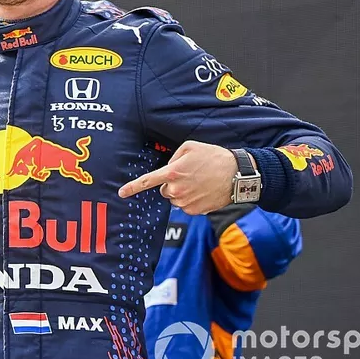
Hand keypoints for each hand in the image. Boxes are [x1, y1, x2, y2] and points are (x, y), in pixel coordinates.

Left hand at [118, 140, 240, 214]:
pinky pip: (187, 206)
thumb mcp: (190, 147)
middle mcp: (176, 190)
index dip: (132, 187)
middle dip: (172, 184)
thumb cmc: (213, 157)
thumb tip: (168, 168)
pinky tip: (204, 191)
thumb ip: (173, 157)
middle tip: (190, 175)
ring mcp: (186, 202)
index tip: (121, 193)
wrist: (237, 174)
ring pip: (175, 198)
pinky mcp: (196, 211)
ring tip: (200, 182)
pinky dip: (193, 199)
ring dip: (183, 192)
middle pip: (165, 190)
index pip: (147, 181)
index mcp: (172, 173)